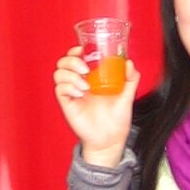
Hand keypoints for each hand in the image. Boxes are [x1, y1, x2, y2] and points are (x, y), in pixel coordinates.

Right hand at [53, 44, 138, 167]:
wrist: (111, 139)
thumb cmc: (117, 119)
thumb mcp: (127, 96)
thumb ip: (131, 79)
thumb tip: (129, 63)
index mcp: (92, 77)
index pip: (77, 57)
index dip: (76, 50)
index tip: (83, 50)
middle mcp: (79, 82)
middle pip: (64, 63)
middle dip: (71, 60)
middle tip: (84, 68)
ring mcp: (72, 93)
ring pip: (59, 74)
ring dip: (70, 74)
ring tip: (85, 84)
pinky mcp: (68, 104)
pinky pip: (60, 90)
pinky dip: (68, 87)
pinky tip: (80, 92)